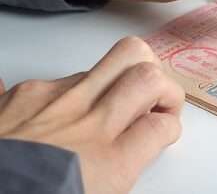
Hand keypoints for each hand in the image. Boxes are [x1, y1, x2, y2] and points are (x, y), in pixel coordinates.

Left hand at [0, 36, 183, 193]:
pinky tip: (65, 110)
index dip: (170, 125)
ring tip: (117, 97)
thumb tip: (140, 140)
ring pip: (115, 59)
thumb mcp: (98, 193)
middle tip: (155, 102)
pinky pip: (64, 76)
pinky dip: (75, 89)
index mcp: (106, 163)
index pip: (162, 124)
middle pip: (146, 74)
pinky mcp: (22, 93)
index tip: (163, 130)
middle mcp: (86, 123)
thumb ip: (122, 166)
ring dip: (125, 76)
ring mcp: (53, 101)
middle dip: (162, 84)